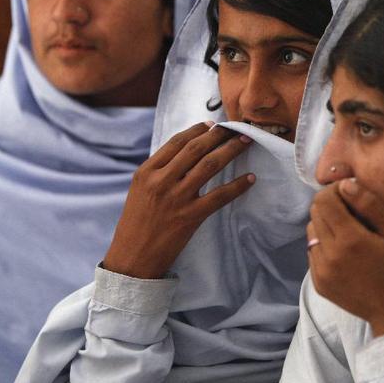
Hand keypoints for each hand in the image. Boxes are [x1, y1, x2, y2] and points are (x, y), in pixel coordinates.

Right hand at [103, 122, 253, 278]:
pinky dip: (237, 185)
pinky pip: (220, 196)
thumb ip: (159, 170)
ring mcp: (177, 198)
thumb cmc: (137, 222)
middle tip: (235, 128)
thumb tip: (187, 151)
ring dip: (231, 150)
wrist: (133, 257)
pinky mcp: (191, 217)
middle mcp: (161, 181)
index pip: (176, 142)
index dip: (197, 130)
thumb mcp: (140, 190)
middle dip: (218, 135)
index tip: (212, 125)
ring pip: (210, 166)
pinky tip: (250, 178)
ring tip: (245, 142)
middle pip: (196, 149)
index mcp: (147, 172)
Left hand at [307, 178, 383, 336]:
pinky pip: (312, 253)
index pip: (323, 201)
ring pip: (311, 232)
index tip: (350, 195)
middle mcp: (328, 255)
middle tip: (352, 212)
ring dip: (325, 225)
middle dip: (330, 206)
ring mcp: (320, 271)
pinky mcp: (318, 283)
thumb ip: (370, 205)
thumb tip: (345, 184)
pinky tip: (344, 252)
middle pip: (314, 214)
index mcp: (349, 240)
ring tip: (349, 232)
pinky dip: (324, 245)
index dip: (334, 191)